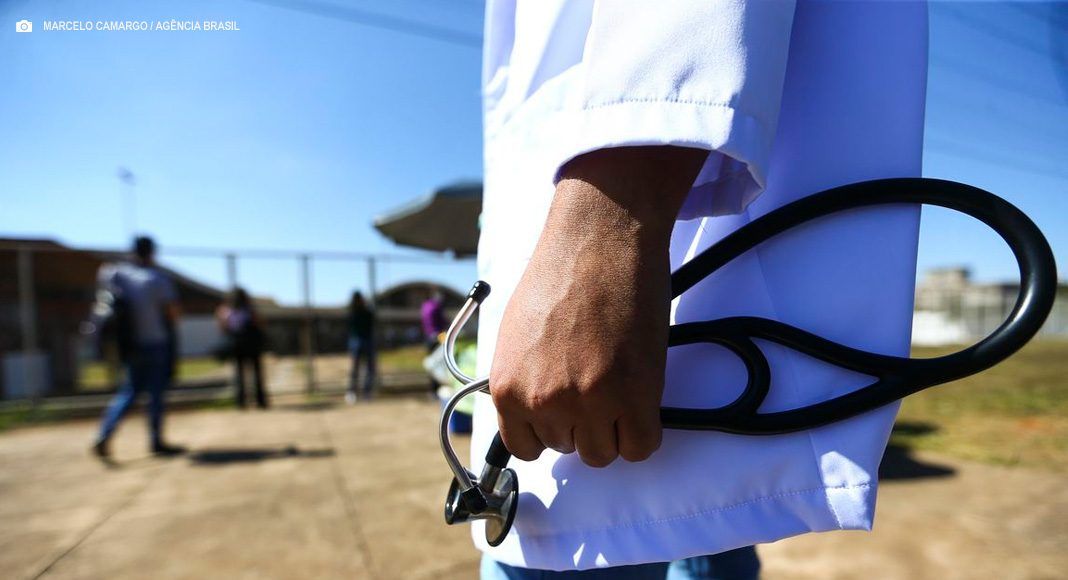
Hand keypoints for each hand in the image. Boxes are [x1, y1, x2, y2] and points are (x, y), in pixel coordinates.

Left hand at [489, 146, 708, 466]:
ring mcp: (588, 402)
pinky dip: (642, 430)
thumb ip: (522, 379)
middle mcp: (543, 401)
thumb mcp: (516, 334)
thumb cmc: (560, 273)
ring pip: (604, 452)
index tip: (565, 410)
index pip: (527, 447)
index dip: (550, 429)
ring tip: (619, 383)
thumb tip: (532, 411)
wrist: (600, 237)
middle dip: (583, 422)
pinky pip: (640, 446)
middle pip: (569, 449)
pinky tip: (641, 399)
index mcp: (507, 388)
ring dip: (614, 425)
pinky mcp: (633, 396)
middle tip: (597, 381)